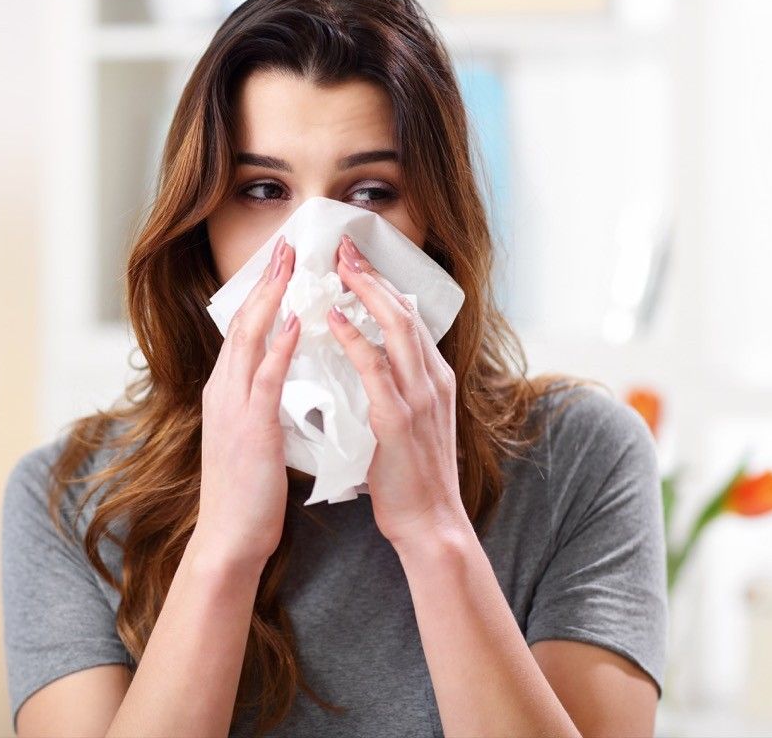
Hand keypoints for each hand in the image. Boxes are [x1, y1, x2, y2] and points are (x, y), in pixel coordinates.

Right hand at [196, 235, 299, 573]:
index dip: (263, 293)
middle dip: (266, 280)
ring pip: (249, 339)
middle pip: (243, 322)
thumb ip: (264, 402)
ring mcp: (233, 407)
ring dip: (272, 298)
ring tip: (291, 264)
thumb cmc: (249, 492)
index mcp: (226, 391)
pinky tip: (296, 322)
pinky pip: (265, 379)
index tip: (283, 261)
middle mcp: (223, 390)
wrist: (230, 538)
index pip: (244, 329)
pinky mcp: (250, 429)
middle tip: (287, 243)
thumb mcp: (254, 436)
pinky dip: (280, 347)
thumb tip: (284, 377)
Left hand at [325, 234, 469, 547]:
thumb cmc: (413, 477)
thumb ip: (399, 390)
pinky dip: (356, 340)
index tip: (358, 260)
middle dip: (374, 276)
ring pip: (396, 329)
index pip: (409, 318)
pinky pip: (376, 370)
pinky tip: (336, 320)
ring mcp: (419, 398)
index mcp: (435, 379)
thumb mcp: (412, 422)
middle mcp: (433, 380)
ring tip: (338, 268)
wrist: (431, 523)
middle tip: (345, 248)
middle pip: (405, 311)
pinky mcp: (399, 420)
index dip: (384, 286)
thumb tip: (375, 363)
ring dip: (366, 293)